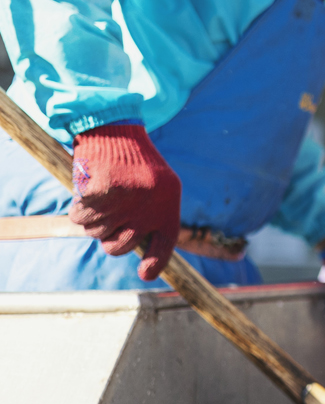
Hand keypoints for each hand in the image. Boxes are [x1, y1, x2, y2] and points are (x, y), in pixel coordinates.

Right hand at [68, 123, 181, 280]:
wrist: (117, 129)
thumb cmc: (135, 162)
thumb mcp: (156, 187)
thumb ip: (150, 216)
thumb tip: (138, 255)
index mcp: (168, 205)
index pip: (165, 244)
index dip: (155, 263)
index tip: (145, 274)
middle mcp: (150, 207)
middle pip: (119, 247)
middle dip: (108, 238)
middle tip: (108, 219)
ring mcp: (126, 201)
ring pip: (95, 233)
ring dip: (91, 219)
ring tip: (100, 197)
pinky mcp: (102, 192)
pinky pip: (80, 216)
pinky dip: (77, 207)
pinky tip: (86, 191)